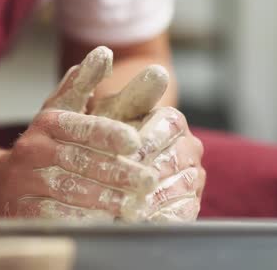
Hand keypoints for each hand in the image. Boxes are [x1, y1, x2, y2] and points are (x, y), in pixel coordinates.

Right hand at [0, 47, 160, 220]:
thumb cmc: (43, 147)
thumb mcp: (60, 112)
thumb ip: (82, 85)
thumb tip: (103, 52)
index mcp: (47, 123)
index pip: (79, 125)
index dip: (107, 134)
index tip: (135, 142)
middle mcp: (32, 149)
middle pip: (79, 161)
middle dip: (116, 172)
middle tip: (147, 181)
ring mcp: (24, 181)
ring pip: (69, 190)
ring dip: (105, 199)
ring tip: (135, 204)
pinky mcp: (22, 210)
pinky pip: (56, 216)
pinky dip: (83, 220)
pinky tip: (107, 222)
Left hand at [91, 63, 205, 221]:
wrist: (94, 172)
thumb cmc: (90, 138)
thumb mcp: (85, 111)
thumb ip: (90, 83)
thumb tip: (101, 52)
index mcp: (167, 118)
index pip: (167, 123)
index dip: (149, 137)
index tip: (131, 148)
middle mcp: (185, 144)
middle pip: (177, 156)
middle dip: (152, 171)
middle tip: (131, 186)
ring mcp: (191, 175)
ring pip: (181, 184)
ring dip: (157, 198)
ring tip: (132, 210)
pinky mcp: (188, 203)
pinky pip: (183, 211)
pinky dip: (164, 217)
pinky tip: (144, 224)